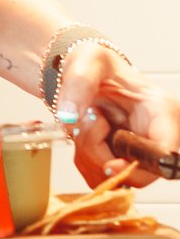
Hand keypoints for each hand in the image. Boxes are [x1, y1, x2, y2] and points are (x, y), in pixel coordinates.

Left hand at [57, 46, 179, 186]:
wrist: (83, 72)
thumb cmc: (94, 63)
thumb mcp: (87, 62)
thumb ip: (79, 85)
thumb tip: (70, 117)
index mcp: (161, 109)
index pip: (167, 151)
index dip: (142, 166)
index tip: (111, 163)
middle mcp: (156, 134)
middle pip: (140, 173)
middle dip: (102, 156)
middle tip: (86, 125)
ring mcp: (139, 150)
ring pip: (116, 176)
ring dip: (88, 155)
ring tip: (83, 122)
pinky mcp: (122, 160)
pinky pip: (100, 176)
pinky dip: (84, 160)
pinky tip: (82, 136)